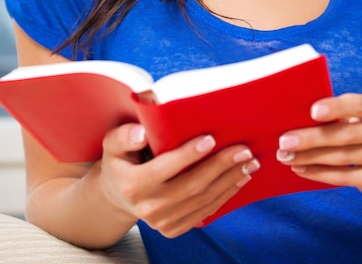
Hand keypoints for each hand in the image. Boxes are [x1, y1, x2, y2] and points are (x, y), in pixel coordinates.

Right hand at [98, 123, 259, 237]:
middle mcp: (148, 207)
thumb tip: (142, 134)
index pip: (165, 169)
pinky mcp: (175, 229)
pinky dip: (225, 194)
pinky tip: (239, 178)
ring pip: (203, 200)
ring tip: (249, 162)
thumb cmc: (121, 160)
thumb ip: (124, 136)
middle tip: (244, 149)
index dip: (188, 155)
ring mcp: (163, 222)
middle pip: (191, 186)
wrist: (118, 194)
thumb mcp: (113, 144)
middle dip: (221, 166)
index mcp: (133, 184)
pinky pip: (205, 212)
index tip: (211, 139)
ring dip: (230, 180)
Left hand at [276, 93, 361, 199]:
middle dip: (312, 138)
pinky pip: (346, 177)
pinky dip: (320, 173)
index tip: (313, 111)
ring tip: (285, 156)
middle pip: (347, 134)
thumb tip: (299, 116)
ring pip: (343, 157)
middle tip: (284, 141)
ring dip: (310, 157)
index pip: (359, 105)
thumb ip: (342, 114)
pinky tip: (301, 169)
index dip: (337, 108)